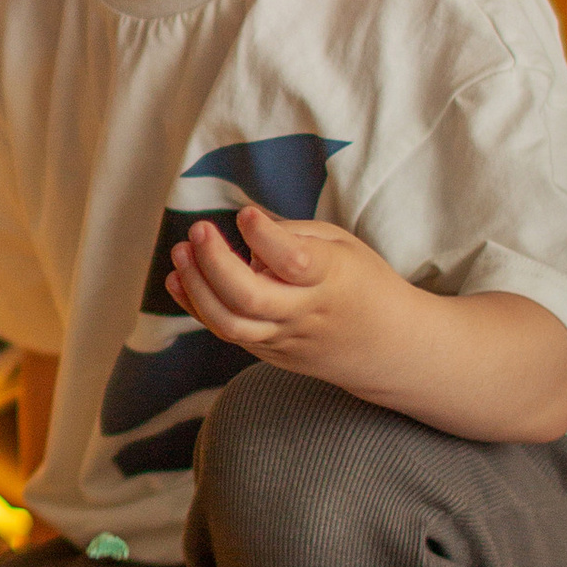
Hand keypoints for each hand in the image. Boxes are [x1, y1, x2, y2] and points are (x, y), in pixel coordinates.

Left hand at [166, 201, 412, 393]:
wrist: (386, 348)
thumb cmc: (361, 282)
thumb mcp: (342, 245)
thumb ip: (294, 235)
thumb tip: (245, 229)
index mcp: (332, 277)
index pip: (295, 262)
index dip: (266, 237)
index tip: (245, 214)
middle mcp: (305, 312)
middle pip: (250, 298)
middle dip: (214, 263)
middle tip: (199, 230)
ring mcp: (285, 337)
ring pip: (231, 323)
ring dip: (197, 287)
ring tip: (181, 252)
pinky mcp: (270, 352)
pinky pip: (228, 332)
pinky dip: (198, 305)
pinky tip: (180, 278)